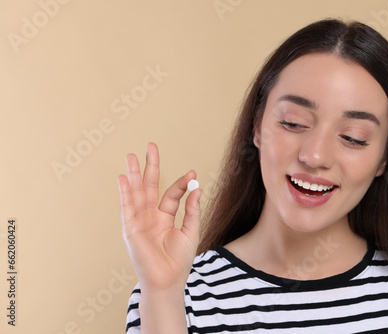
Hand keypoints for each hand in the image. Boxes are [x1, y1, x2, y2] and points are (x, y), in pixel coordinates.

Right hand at [117, 142, 201, 292]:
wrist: (168, 280)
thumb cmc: (180, 260)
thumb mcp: (190, 231)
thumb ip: (192, 209)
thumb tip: (197, 187)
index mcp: (165, 217)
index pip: (171, 194)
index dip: (182, 183)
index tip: (192, 173)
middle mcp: (150, 217)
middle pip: (149, 187)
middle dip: (149, 167)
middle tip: (150, 146)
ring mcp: (139, 221)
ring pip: (136, 193)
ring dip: (133, 174)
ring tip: (130, 155)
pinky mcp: (130, 228)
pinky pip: (127, 207)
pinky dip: (125, 192)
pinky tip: (123, 178)